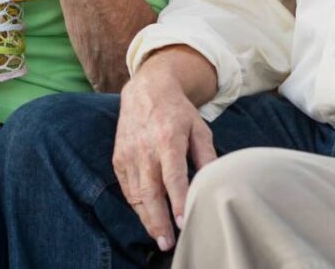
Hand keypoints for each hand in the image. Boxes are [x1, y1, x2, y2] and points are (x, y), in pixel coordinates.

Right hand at [111, 67, 218, 251]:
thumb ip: (207, 155)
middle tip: (167, 242)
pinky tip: (147, 217)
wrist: (146, 90)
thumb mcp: (199, 128)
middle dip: (158, 220)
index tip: (183, 221)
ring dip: (147, 218)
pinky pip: (127, 188)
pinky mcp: (118, 158)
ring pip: (136, 194)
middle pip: (150, 191)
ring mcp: (129, 154)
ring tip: (159, 236)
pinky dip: (136, 205)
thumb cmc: (178, 112)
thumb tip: (215, 181)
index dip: (178, 200)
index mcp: (168, 139)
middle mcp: (145, 148)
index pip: (173, 176)